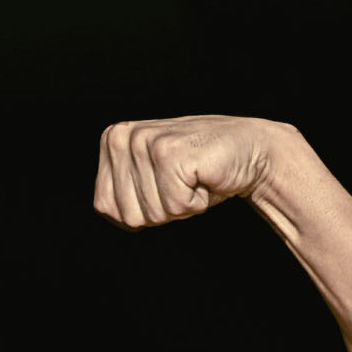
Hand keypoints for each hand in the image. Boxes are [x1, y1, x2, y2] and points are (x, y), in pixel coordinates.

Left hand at [93, 115, 289, 230]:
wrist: (248, 150)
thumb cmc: (197, 172)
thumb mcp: (148, 182)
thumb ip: (120, 193)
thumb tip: (102, 209)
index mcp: (111, 141)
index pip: (105, 207)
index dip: (141, 209)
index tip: (163, 185)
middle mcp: (122, 137)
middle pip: (129, 214)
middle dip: (161, 210)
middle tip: (182, 181)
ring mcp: (145, 142)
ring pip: (152, 213)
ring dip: (180, 205)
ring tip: (193, 176)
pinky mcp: (170, 153)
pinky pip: (175, 206)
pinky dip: (196, 203)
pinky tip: (203, 176)